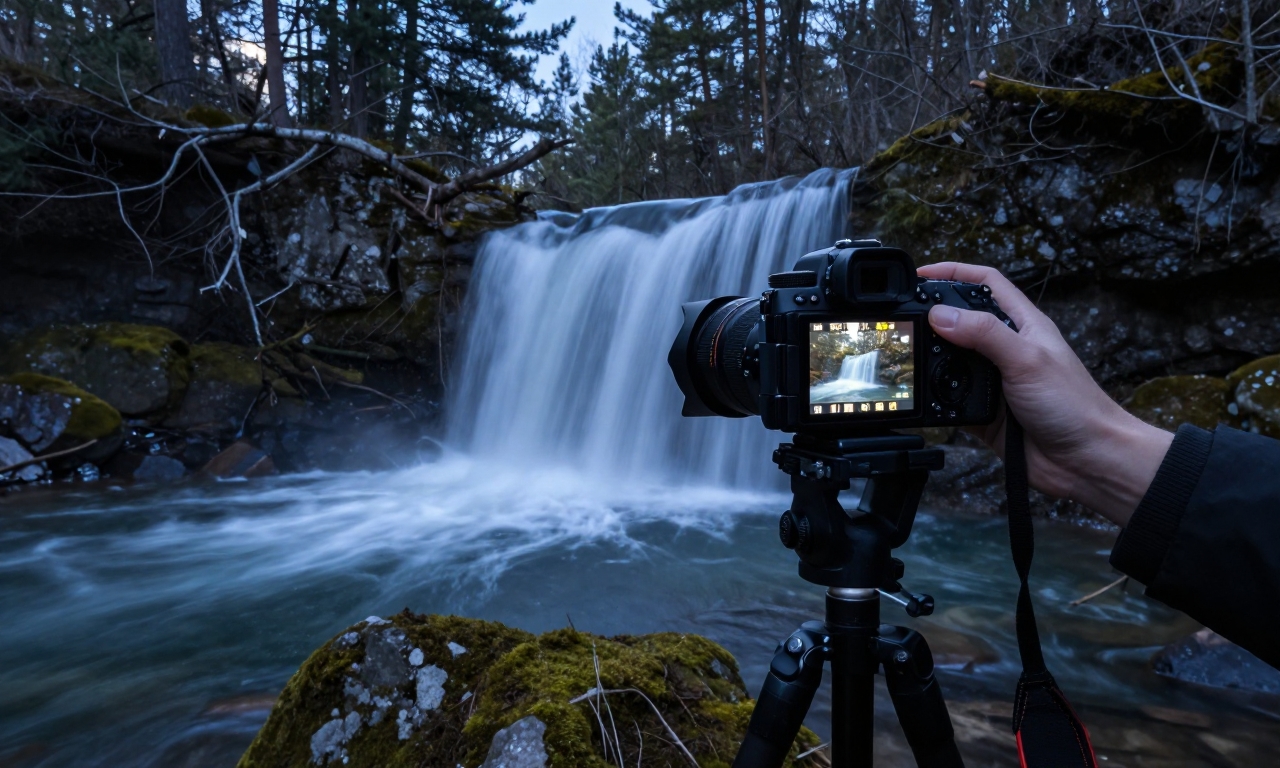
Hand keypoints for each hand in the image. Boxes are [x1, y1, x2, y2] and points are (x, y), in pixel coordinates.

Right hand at [918, 262, 1172, 526]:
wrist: (1086, 461)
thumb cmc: (1074, 406)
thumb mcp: (1027, 359)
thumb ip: (984, 334)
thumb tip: (941, 314)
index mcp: (1023, 325)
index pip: (986, 284)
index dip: (955, 273)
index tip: (922, 274)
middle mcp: (1007, 350)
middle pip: (962, 321)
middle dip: (934, 317)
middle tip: (906, 318)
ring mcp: (994, 381)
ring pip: (951, 362)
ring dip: (933, 361)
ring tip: (912, 358)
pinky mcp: (984, 412)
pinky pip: (950, 400)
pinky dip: (936, 399)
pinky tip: (928, 398)